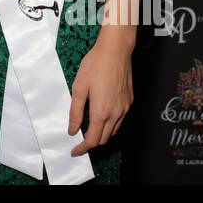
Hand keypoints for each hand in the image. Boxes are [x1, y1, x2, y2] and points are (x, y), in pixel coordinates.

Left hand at [68, 37, 132, 155]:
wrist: (116, 51)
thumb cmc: (95, 65)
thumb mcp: (79, 87)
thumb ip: (75, 111)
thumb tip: (73, 130)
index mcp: (101, 112)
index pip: (93, 140)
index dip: (82, 148)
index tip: (74, 151)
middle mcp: (116, 114)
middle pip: (104, 139)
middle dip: (92, 143)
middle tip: (80, 140)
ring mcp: (125, 108)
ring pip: (113, 131)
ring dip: (102, 134)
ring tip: (90, 128)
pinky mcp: (130, 102)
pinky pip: (120, 120)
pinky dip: (110, 124)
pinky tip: (102, 115)